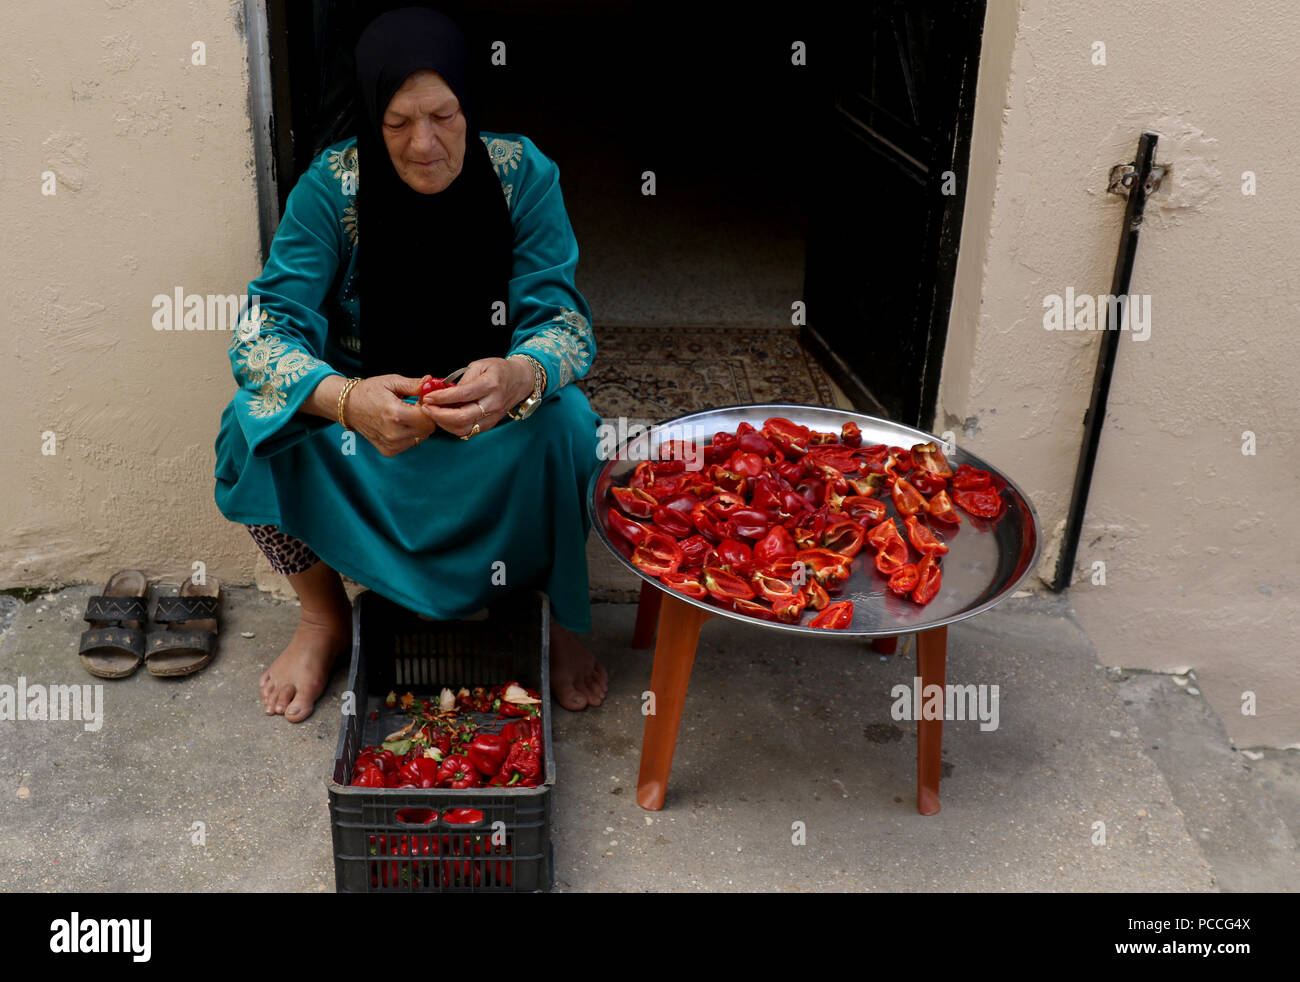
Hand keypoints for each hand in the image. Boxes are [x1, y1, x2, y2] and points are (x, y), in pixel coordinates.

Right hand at [344, 375, 437, 455]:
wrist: (348, 406)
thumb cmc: (368, 392)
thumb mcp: (391, 382)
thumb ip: (414, 384)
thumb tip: (432, 382)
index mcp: (395, 414)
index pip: (429, 418)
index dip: (429, 408)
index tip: (422, 401)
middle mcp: (393, 433)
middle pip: (427, 429)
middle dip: (425, 417)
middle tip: (414, 407)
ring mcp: (391, 444)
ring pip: (421, 437)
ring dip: (418, 427)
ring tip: (404, 415)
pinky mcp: (388, 451)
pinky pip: (410, 443)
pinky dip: (409, 435)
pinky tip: (398, 425)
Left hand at [418, 357, 532, 438]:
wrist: (520, 381)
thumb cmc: (499, 370)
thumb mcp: (480, 365)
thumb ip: (462, 379)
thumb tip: (443, 391)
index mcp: (490, 385)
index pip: (462, 395)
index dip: (442, 398)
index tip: (428, 397)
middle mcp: (492, 404)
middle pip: (462, 418)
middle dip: (439, 415)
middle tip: (426, 408)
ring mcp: (492, 417)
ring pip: (463, 428)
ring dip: (444, 423)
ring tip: (433, 413)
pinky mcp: (489, 425)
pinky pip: (467, 431)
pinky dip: (452, 427)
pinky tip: (444, 418)